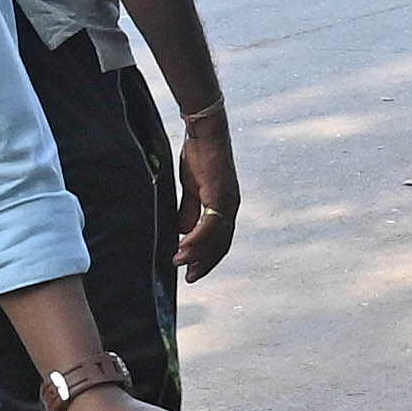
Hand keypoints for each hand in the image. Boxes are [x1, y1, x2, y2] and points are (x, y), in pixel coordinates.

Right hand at [171, 113, 241, 280]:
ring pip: (215, 237)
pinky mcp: (220, 195)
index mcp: (226, 205)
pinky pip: (209, 223)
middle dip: (205, 262)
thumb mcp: (192, 188)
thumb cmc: (199, 156)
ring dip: (197, 253)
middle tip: (190, 277)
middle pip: (221, 244)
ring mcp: (227, 201)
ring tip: (180, 263)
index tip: (192, 269)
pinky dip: (197, 238)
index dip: (207, 256)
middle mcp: (231, 206)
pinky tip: (184, 247)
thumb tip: (184, 231)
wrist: (205, 133)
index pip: (220, 239)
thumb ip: (190, 210)